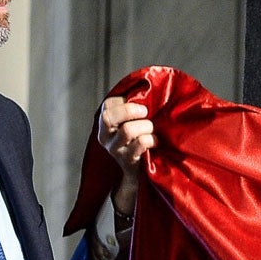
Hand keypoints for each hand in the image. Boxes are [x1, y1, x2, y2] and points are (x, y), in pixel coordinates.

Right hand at [97, 97, 154, 217]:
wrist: (142, 172)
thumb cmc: (142, 138)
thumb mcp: (135, 121)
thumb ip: (136, 106)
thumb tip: (151, 87)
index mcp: (105, 122)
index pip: (108, 104)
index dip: (126, 102)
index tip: (142, 106)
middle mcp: (105, 136)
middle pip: (108, 117)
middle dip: (131, 111)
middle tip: (146, 114)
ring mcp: (114, 149)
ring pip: (128, 130)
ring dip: (146, 127)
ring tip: (152, 131)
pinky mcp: (127, 161)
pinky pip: (141, 143)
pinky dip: (152, 139)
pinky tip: (155, 142)